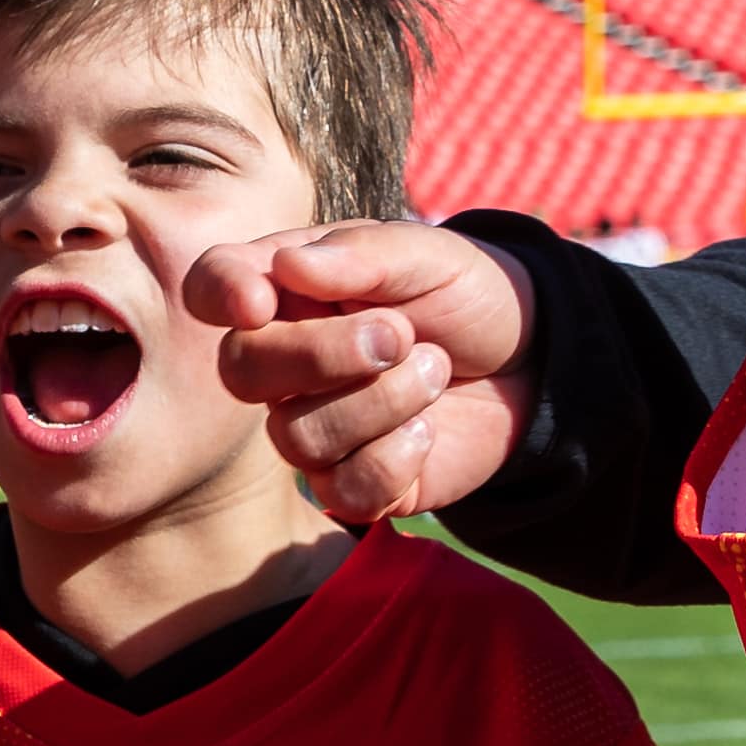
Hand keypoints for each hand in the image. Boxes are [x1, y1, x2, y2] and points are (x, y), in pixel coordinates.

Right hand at [182, 222, 543, 523]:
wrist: (532, 362)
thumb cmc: (465, 296)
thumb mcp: (429, 256)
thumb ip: (363, 256)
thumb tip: (288, 267)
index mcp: (288, 290)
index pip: (213, 287)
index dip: (220, 295)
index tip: (261, 301)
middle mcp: (285, 361)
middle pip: (241, 370)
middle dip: (321, 354)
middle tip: (399, 334)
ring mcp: (313, 425)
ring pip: (298, 435)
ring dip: (383, 400)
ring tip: (436, 368)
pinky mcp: (351, 484)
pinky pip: (345, 490)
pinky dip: (398, 457)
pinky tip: (430, 429)